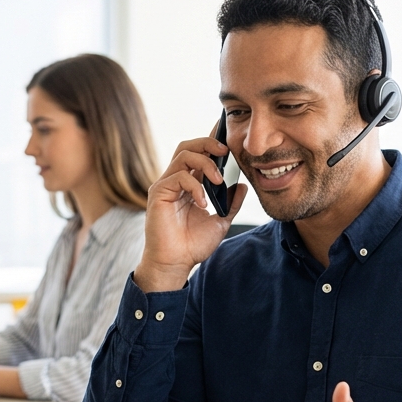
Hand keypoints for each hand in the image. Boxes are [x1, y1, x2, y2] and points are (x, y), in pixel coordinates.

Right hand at [134, 133, 248, 292]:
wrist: (175, 263)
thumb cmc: (192, 245)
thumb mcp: (220, 221)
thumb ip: (231, 203)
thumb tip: (242, 185)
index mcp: (188, 185)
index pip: (199, 155)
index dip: (211, 143)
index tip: (228, 138)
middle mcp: (175, 181)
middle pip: (187, 146)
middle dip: (208, 143)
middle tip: (226, 151)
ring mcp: (165, 185)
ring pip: (183, 155)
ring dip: (205, 163)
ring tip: (218, 180)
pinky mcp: (158, 193)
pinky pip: (178, 177)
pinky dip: (195, 186)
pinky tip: (203, 203)